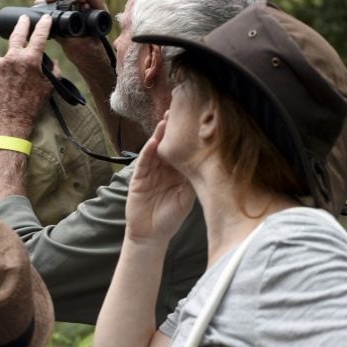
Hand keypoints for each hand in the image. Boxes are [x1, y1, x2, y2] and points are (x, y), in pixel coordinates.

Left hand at [0, 15, 53, 135]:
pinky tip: (7, 84)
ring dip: (13, 63)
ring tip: (17, 81)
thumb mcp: (49, 87)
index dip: (43, 25)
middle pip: (17, 34)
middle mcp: (12, 58)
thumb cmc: (32, 105)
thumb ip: (53, 70)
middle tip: (24, 18)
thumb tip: (51, 60)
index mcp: (30, 60)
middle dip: (22, 24)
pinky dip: (3, 71)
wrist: (9, 120)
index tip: (45, 18)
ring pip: (8, 57)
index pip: (39, 36)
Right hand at [36, 0, 110, 65]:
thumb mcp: (79, 45)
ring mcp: (79, 8)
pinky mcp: (70, 13)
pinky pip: (59, 3)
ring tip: (41, 1)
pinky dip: (50, 3)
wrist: (89, 62)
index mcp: (99, 11)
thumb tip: (52, 23)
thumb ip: (68, 34)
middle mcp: (90, 6)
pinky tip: (40, 4)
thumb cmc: (90, 55)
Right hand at [126, 117, 195, 241]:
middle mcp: (164, 169)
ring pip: (155, 149)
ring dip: (160, 135)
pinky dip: (148, 151)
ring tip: (166, 121)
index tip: (196, 122)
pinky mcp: (139, 178)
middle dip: (173, 130)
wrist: (152, 234)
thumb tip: (207, 164)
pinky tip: (154, 142)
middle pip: (169, 145)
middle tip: (180, 112)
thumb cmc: (171, 217)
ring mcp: (150, 171)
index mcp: (178, 172)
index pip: (183, 151)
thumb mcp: (187, 198)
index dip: (188, 138)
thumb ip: (193, 181)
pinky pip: (144, 162)